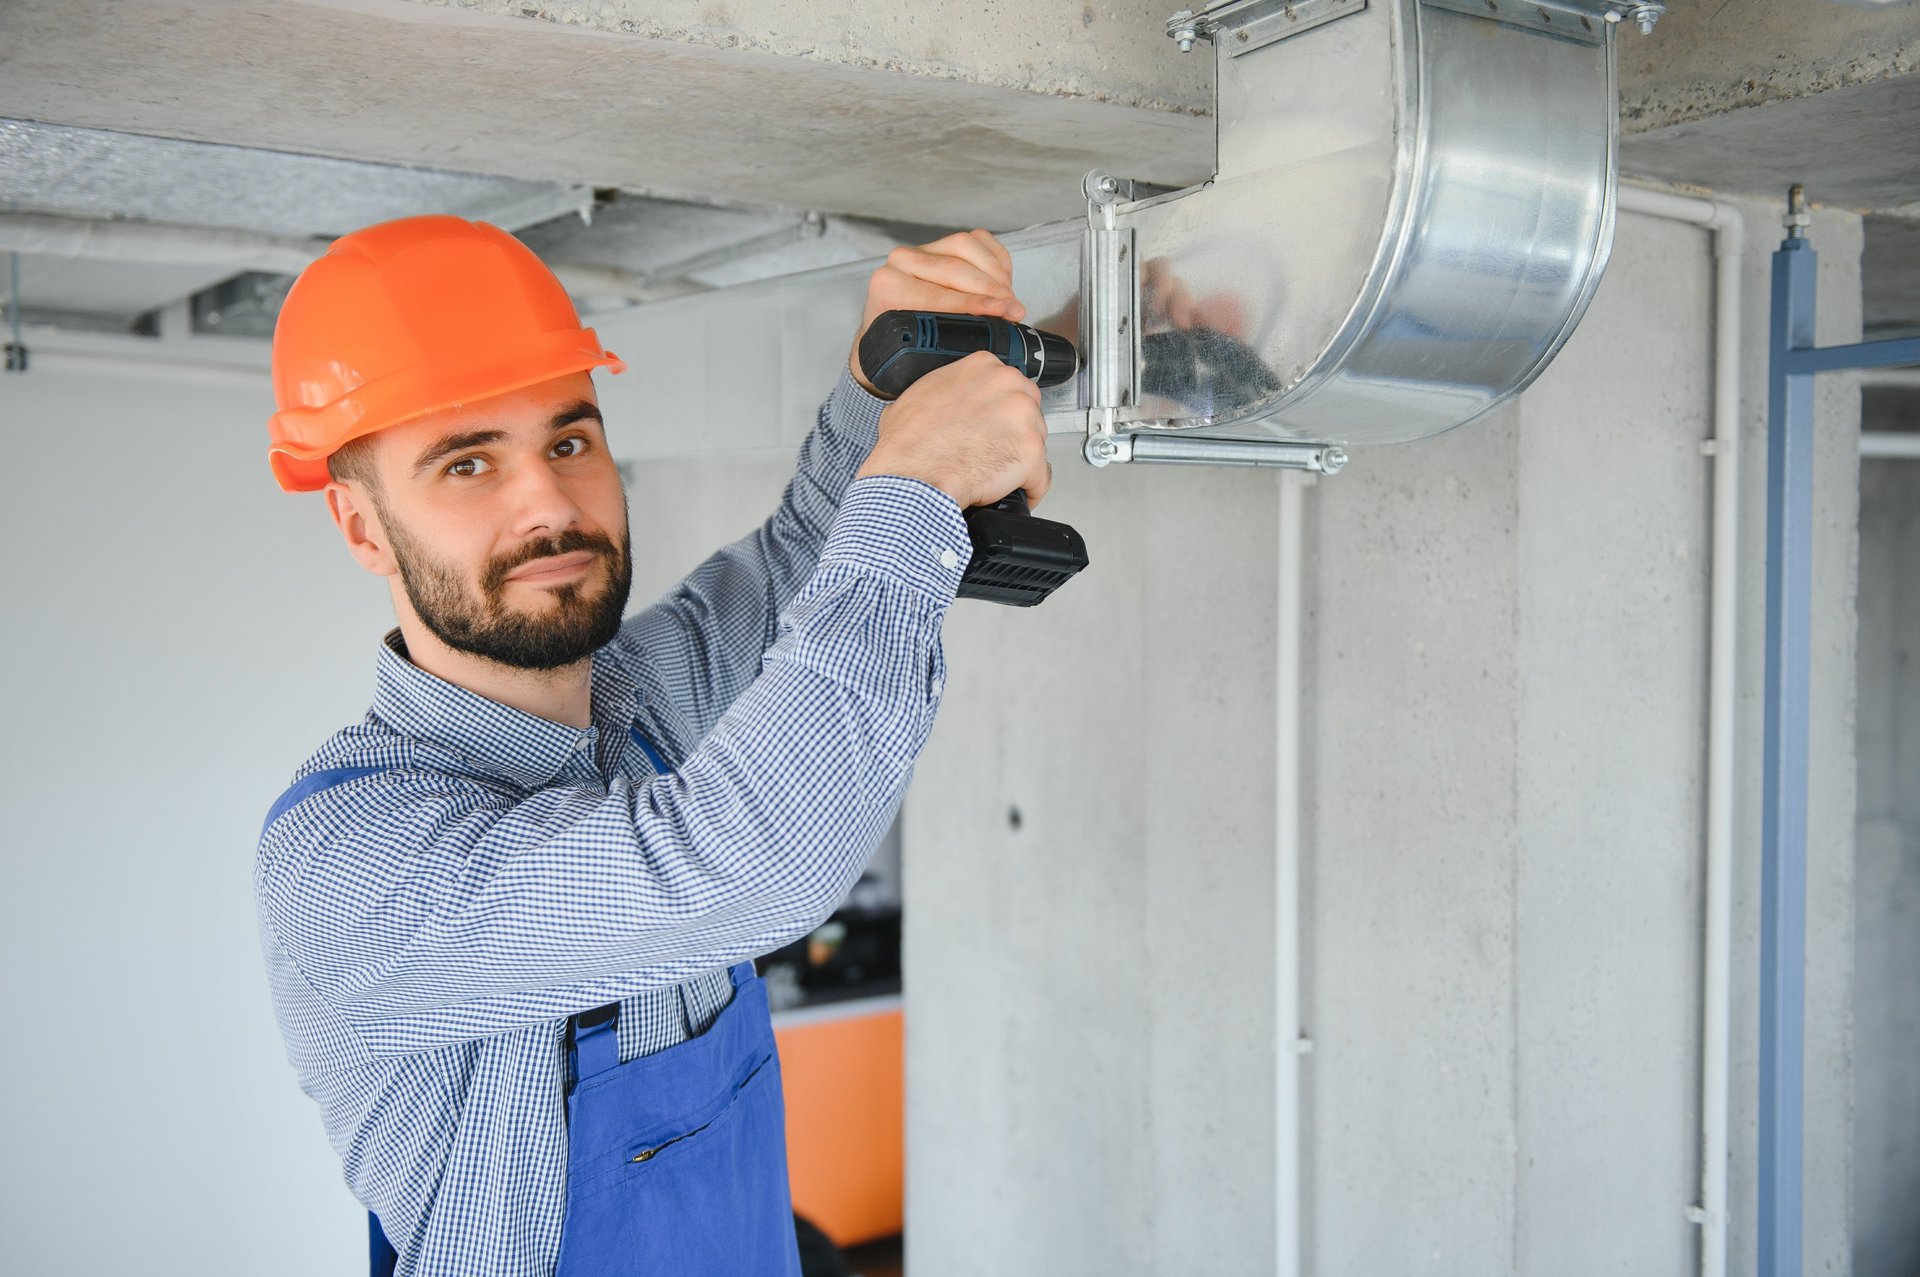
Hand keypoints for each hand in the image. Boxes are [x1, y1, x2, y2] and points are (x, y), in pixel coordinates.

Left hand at [850, 230, 1025, 395]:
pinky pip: (977, 239)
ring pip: (967, 246)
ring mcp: (922, 248)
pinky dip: (997, 259)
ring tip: (1009, 298)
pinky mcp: (943, 242)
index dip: (977, 302)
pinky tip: (1004, 281)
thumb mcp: (921, 350)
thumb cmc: (908, 343)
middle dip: (993, 289)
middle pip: (956, 266)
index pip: (939, 293)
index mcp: (889, 288)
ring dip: (996, 272)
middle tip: (1014, 309)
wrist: (895, 330)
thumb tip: (990, 336)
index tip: (1003, 311)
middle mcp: (900, 262)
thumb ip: (948, 339)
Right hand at [854, 351, 1051, 511]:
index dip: (1001, 411)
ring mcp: (1024, 418)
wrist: (912, 474)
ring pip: (1037, 443)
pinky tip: (1012, 492)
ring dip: (1020, 460)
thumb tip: (947, 400)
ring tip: (995, 474)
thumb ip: (948, 388)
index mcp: (983, 366)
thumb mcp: (920, 394)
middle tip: (994, 450)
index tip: (993, 425)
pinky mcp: (1031, 453)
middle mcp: (1009, 385)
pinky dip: (1029, 488)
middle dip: (1015, 433)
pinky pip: (1041, 477)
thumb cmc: (910, 442)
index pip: (1009, 386)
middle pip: (1029, 411)